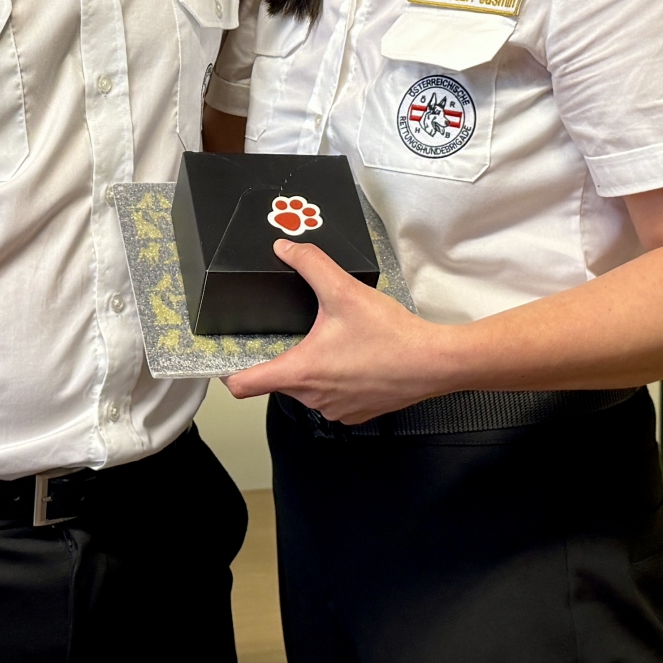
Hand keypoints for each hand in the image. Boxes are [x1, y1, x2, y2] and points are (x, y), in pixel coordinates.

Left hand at [224, 240, 458, 423]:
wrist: (435, 363)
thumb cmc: (392, 336)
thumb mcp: (346, 291)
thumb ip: (311, 265)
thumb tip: (285, 249)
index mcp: (301, 371)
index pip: (243, 386)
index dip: (229, 371)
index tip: (228, 358)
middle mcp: (312, 397)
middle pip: (276, 381)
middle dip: (282, 357)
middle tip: (297, 331)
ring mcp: (333, 409)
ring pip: (305, 389)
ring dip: (311, 369)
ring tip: (332, 343)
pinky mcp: (354, 414)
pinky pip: (330, 398)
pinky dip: (334, 381)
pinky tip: (352, 359)